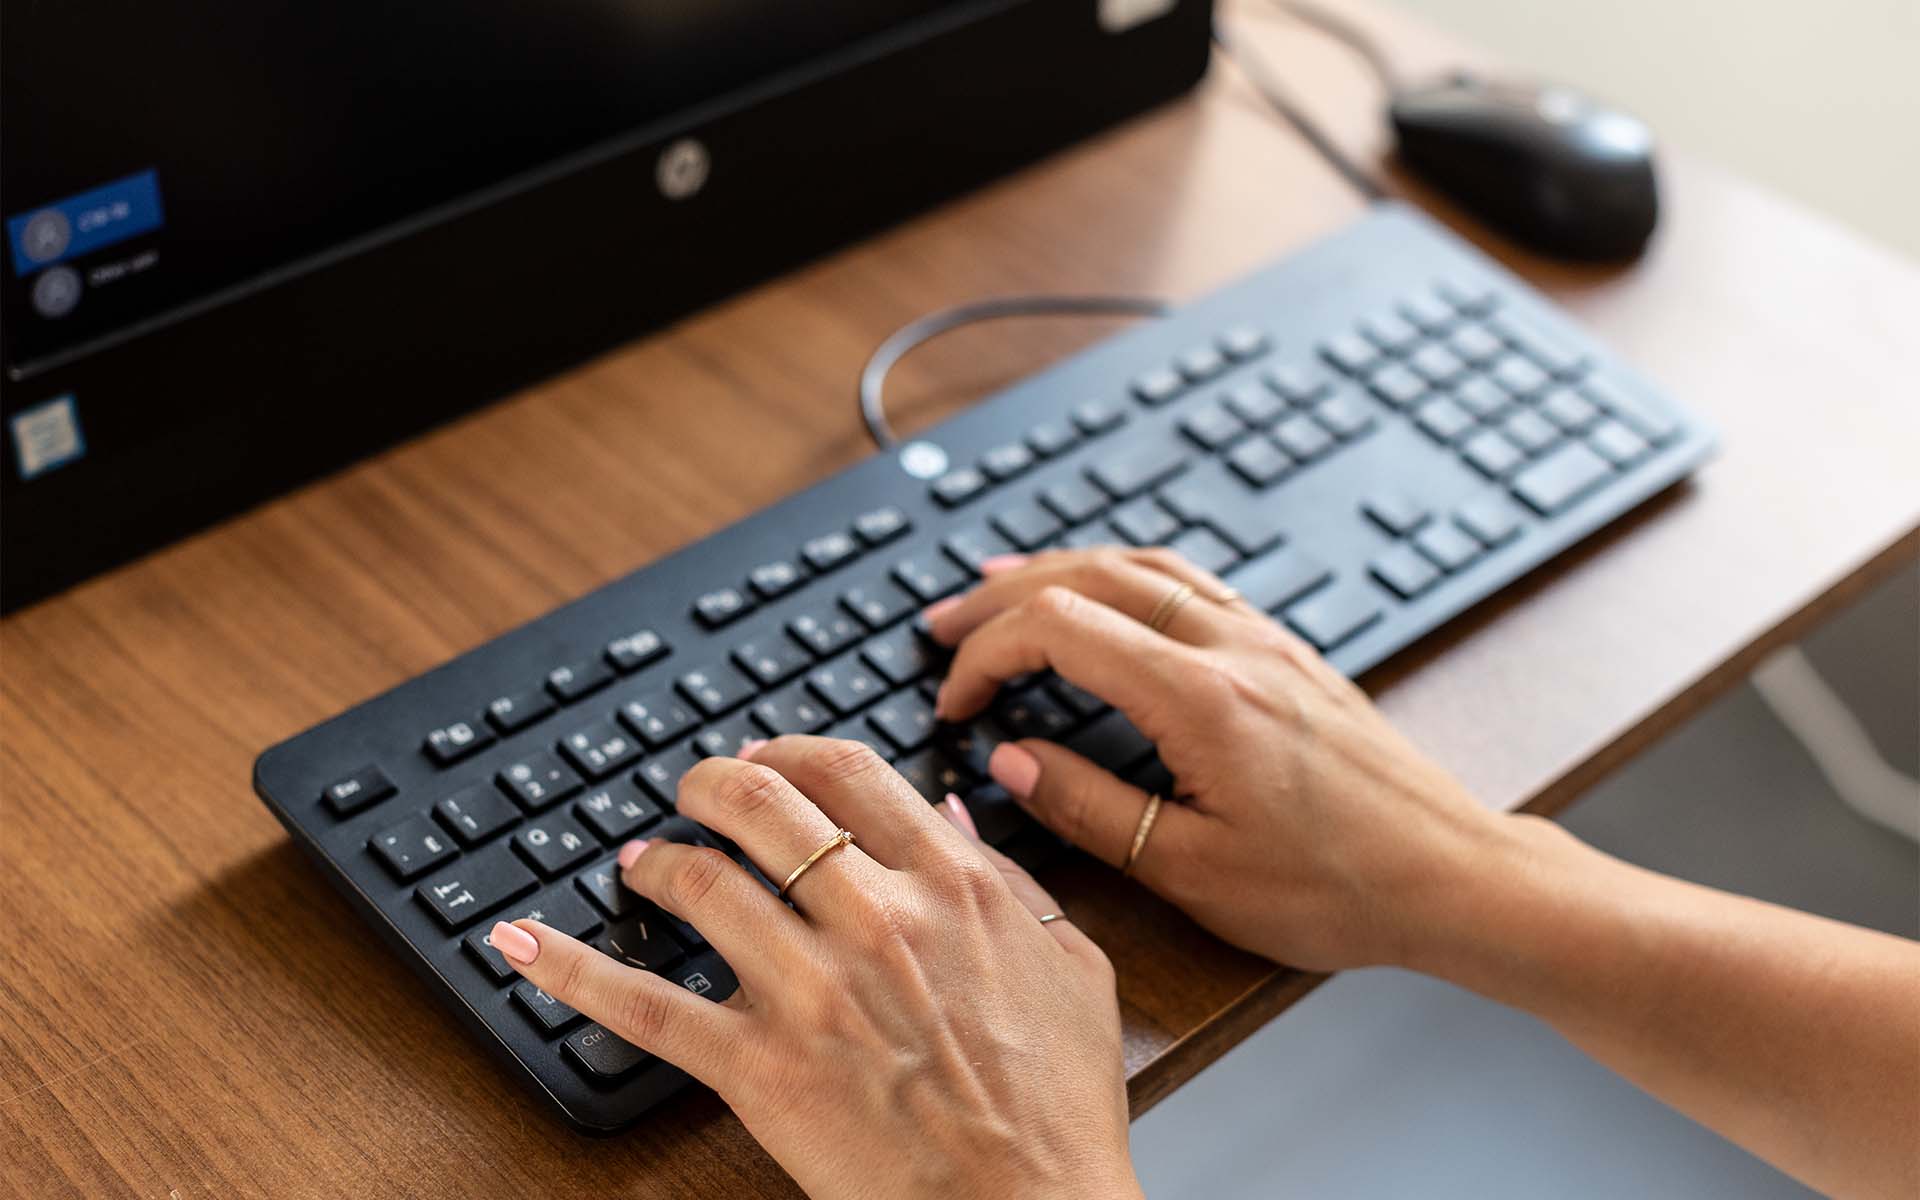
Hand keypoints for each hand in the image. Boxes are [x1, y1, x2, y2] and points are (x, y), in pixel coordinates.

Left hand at [488, 737, 1139, 1199]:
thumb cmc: (1060, 1106)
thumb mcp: (1074, 963)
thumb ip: (1012, 874)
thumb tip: (951, 807)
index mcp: (953, 885)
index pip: (847, 773)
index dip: (789, 752)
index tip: (766, 759)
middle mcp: (877, 919)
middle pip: (762, 806)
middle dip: (710, 783)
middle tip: (690, 791)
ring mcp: (811, 990)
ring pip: (700, 884)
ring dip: (653, 860)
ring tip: (636, 863)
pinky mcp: (760, 1067)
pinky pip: (646, 1007)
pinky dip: (571, 969)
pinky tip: (521, 941)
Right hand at [925, 547, 1530, 972]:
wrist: (1451, 874)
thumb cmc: (1337, 888)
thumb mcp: (1193, 871)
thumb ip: (1089, 807)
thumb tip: (1010, 761)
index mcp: (1203, 699)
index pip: (1059, 630)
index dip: (987, 655)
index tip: (954, 700)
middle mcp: (1232, 648)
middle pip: (1088, 578)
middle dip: (1001, 595)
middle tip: (941, 623)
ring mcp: (1264, 639)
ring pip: (1140, 564)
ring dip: (1058, 568)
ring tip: (997, 584)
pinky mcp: (1286, 650)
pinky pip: (1188, 579)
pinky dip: (1123, 573)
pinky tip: (1102, 591)